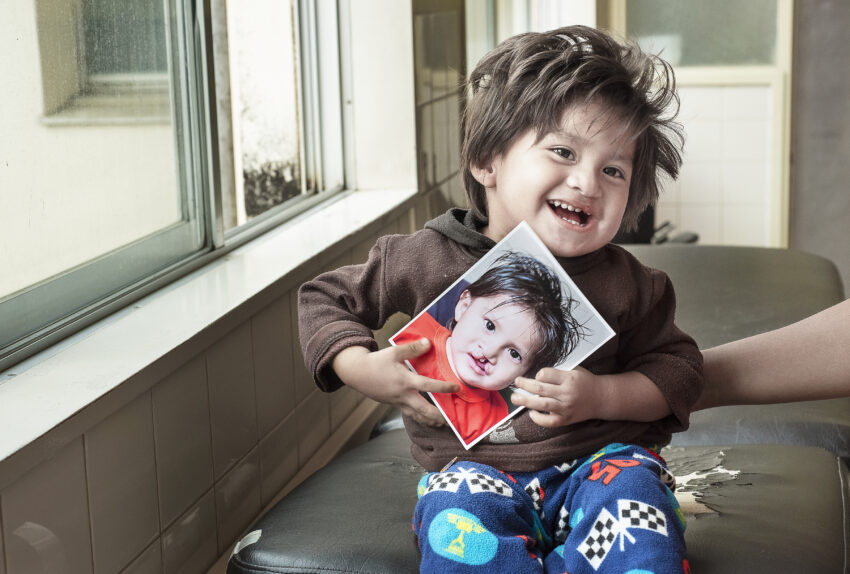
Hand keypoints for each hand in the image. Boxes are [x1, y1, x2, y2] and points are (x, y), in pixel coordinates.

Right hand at [332, 339, 459, 426]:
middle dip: (439, 416)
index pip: (428, 386)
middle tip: (451, 420)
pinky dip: (419, 417)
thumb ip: (413, 348)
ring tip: (442, 423)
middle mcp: (403, 394)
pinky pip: (409, 414)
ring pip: (417, 416)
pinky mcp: (394, 404)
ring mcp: (398, 402)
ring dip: (430, 420)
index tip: (456, 387)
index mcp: (405, 381)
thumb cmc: (376, 362)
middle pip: (424, 410)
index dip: (444, 387)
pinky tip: (426, 418)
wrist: (357, 373)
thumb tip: (429, 343)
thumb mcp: (394, 352)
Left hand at [510, 366, 603, 426]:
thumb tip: (534, 376)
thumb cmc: (585, 382)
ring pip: (541, 405)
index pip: (545, 374)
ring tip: (515, 398)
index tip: (537, 376)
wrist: (601, 398)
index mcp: (569, 378)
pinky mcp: (565, 420)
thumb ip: (556, 373)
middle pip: (540, 389)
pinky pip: (548, 421)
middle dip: (524, 385)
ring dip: (525, 401)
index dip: (538, 374)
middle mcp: (567, 393)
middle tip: (516, 382)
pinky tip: (532, 412)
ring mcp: (566, 408)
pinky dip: (537, 418)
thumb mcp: (574, 370)